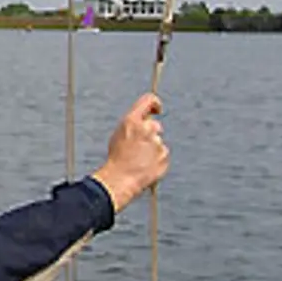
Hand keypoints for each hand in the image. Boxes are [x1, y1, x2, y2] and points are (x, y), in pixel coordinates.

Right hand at [91, 93, 167, 211]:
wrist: (119, 180)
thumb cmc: (116, 158)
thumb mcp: (119, 135)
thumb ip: (133, 125)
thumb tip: (145, 122)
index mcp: (132, 121)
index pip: (149, 100)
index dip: (155, 103)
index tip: (157, 109)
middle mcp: (147, 129)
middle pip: (155, 126)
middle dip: (150, 134)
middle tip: (139, 147)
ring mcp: (157, 143)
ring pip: (158, 142)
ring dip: (151, 149)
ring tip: (138, 161)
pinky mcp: (164, 156)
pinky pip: (162, 155)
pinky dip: (156, 160)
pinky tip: (145, 167)